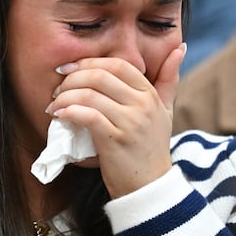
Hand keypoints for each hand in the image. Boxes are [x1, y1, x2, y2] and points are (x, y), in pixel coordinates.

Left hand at [47, 43, 185, 197]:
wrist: (150, 187)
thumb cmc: (152, 147)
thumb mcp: (166, 111)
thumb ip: (169, 79)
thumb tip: (180, 47)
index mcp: (150, 94)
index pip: (118, 64)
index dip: (89, 62)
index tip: (69, 69)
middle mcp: (143, 104)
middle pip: (100, 76)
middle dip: (72, 78)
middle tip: (57, 88)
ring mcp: (131, 122)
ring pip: (90, 94)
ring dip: (65, 96)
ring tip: (55, 104)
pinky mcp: (115, 139)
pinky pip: (88, 116)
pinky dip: (69, 112)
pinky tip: (59, 116)